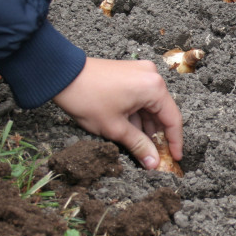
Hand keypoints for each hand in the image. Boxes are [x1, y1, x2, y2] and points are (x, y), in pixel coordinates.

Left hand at [53, 58, 182, 169]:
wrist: (61, 75)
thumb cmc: (88, 98)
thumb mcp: (115, 128)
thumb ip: (139, 146)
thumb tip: (153, 162)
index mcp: (154, 87)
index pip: (173, 119)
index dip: (175, 141)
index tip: (174, 158)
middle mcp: (152, 76)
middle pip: (162, 111)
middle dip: (158, 135)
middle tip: (156, 156)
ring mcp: (140, 72)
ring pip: (151, 105)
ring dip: (146, 126)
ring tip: (141, 147)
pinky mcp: (129, 73)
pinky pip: (141, 97)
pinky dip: (138, 114)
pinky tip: (131, 131)